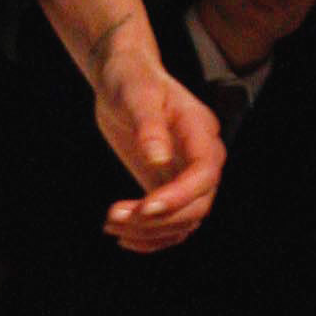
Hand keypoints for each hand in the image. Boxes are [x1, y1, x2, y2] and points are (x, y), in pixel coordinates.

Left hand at [90, 42, 223, 255]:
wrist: (124, 78)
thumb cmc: (132, 79)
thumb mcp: (137, 95)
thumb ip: (148, 127)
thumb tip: (158, 160)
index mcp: (201, 132)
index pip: (204, 174)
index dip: (179, 196)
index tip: (144, 208)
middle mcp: (202, 158)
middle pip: (198, 205)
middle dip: (159, 220)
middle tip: (115, 217)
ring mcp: (187, 175)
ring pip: (185, 220)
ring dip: (151, 232)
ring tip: (111, 225)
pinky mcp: (170, 186)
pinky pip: (171, 222)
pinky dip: (151, 236)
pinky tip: (123, 234)